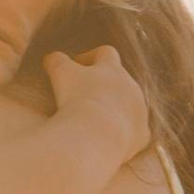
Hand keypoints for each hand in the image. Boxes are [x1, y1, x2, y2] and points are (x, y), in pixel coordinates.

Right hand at [43, 43, 150, 162]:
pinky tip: (112, 140)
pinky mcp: (142, 134)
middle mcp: (131, 87)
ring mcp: (140, 111)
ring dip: (116, 110)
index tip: (76, 66)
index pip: (106, 53)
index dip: (90, 57)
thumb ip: (56, 61)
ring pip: (131, 107)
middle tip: (85, 97)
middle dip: (105, 86)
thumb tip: (51, 58)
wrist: (95, 136)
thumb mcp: (60, 74)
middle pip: (121, 81)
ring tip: (97, 121)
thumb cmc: (77, 99)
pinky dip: (126, 135)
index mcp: (112, 68)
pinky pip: (137, 132)